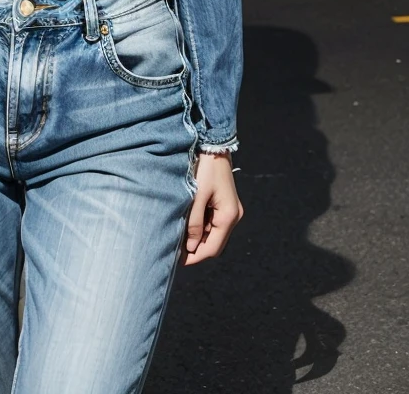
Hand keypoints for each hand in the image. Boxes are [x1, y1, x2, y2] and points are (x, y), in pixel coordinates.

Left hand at [180, 150, 243, 265]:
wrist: (213, 146)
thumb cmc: (205, 168)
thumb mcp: (196, 196)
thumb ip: (194, 223)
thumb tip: (191, 247)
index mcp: (228, 216)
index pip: (212, 248)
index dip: (195, 257)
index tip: (177, 261)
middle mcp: (233, 216)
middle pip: (214, 243)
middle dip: (196, 249)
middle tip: (175, 251)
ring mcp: (230, 210)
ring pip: (213, 234)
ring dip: (197, 238)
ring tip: (178, 236)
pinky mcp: (225, 204)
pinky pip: (213, 222)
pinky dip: (201, 227)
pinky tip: (187, 223)